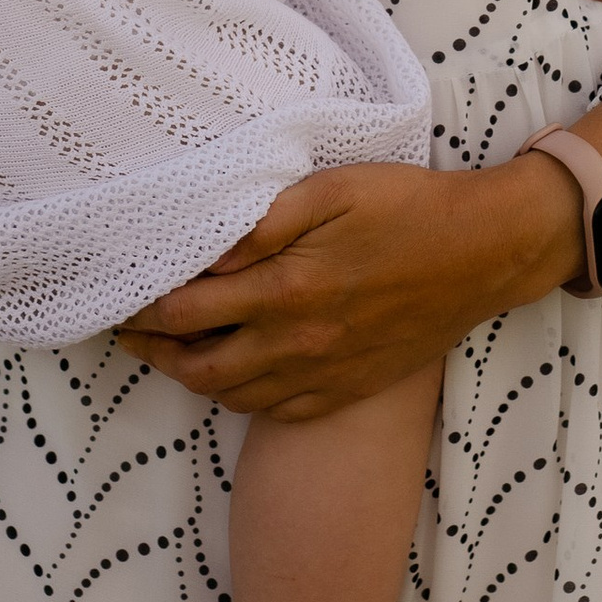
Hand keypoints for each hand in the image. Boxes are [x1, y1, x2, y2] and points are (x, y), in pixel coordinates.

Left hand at [118, 158, 575, 420]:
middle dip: (152, 350)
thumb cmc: (408, 207)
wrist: (485, 253)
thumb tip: (200, 248)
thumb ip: (261, 221)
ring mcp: (323, 375)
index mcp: (287, 291)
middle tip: (128, 328)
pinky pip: (275, 411)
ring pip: (232, 395)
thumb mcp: (332, 190)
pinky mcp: (346, 389)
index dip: (140, 308)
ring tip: (171, 349)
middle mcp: (297, 344)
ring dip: (192, 375)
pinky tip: (234, 371)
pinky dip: (241, 396)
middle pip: (197, 366)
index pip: (184, 312)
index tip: (117, 294)